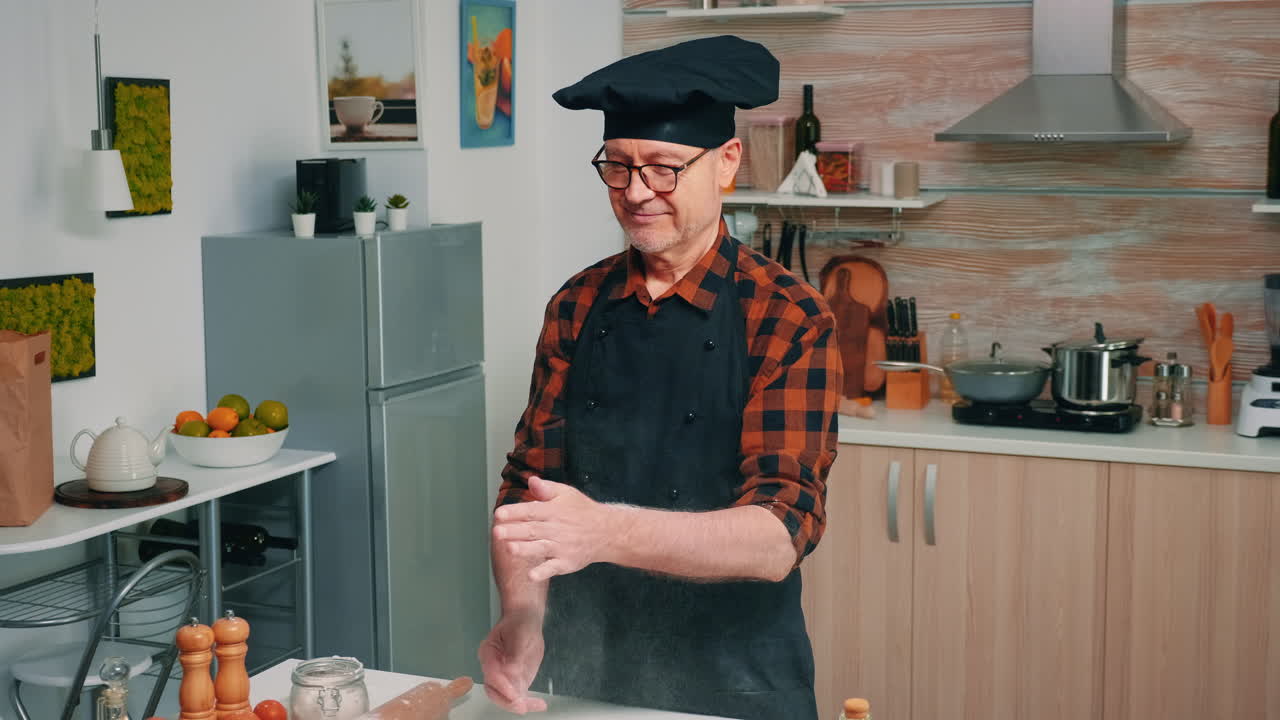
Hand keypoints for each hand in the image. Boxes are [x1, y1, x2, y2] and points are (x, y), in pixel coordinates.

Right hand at [478, 610, 547, 713]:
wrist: (525, 620)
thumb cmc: (519, 622)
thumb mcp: (519, 633)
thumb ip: (515, 652)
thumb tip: (512, 671)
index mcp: (489, 652)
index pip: (492, 675)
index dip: (502, 686)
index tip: (514, 694)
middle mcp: (493, 667)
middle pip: (493, 690)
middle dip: (507, 701)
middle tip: (521, 705)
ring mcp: (504, 675)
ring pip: (505, 696)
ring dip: (518, 704)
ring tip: (534, 705)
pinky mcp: (516, 679)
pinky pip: (519, 694)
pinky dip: (529, 702)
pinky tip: (539, 705)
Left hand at [493, 477, 618, 581]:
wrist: (607, 532)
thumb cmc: (582, 511)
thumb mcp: (567, 494)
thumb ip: (547, 489)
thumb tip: (531, 480)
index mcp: (554, 511)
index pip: (531, 511)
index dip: (515, 512)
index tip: (499, 514)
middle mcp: (557, 529)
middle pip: (532, 530)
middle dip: (514, 531)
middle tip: (497, 532)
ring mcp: (562, 547)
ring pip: (540, 548)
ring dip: (525, 549)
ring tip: (509, 549)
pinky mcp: (566, 562)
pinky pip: (553, 568)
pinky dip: (543, 572)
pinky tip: (531, 575)